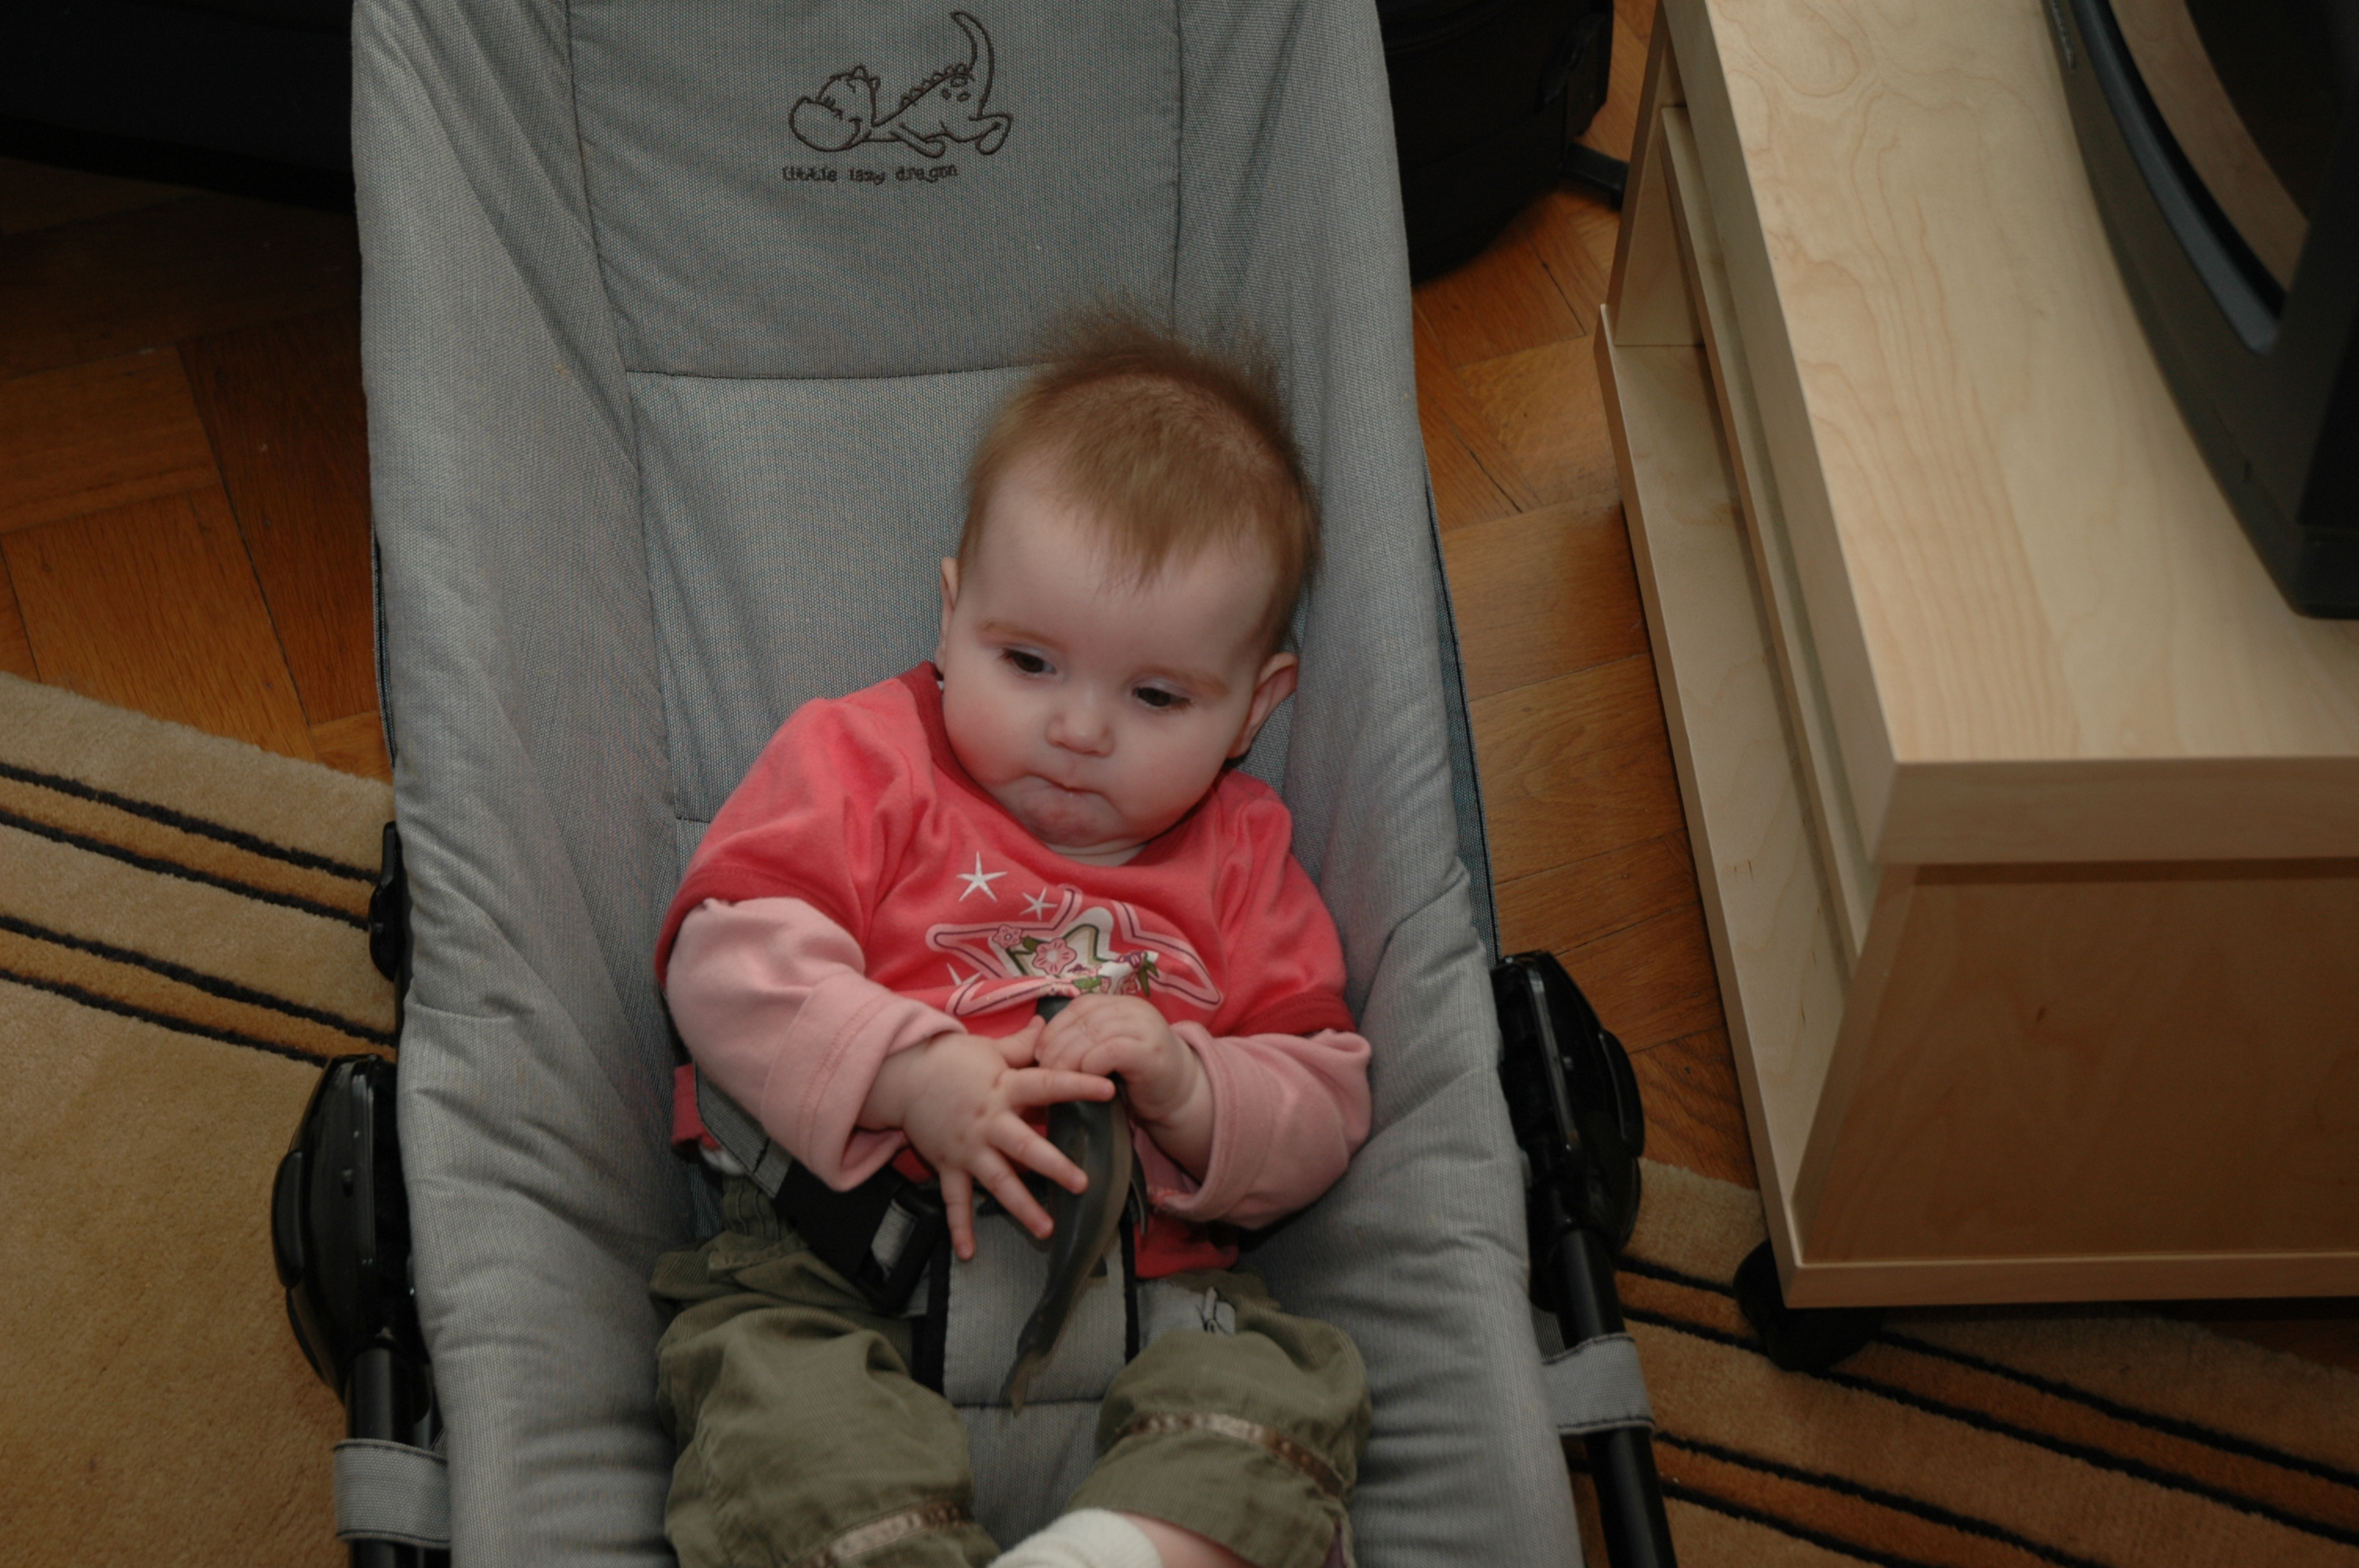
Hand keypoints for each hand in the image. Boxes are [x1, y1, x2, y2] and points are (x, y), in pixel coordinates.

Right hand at [862, 1022, 1113, 1258]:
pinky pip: (954, 1201)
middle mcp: (988, 1123)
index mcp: (1004, 1089)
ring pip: (998, 1181)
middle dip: (1053, 1166)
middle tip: (1082, 1184)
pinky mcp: (947, 1165)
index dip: (1077, 1086)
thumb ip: (1023, 1044)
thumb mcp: (990, 1049)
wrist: (901, 1076)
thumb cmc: (950, 1060)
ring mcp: (967, 1148)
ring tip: (1046, 1229)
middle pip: (1025, 1147)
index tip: (1108, 1091)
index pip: (1047, 1085)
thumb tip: (1050, 1021)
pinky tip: (968, 1254)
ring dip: (1022, 1207)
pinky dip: (959, 1227)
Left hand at [1036, 994, 1212, 1176]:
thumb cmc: (1136, 1079)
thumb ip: (1082, 1041)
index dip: (1055, 1028)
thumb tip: (1035, 1041)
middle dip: (1057, 1046)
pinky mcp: (1152, 1051)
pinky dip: (1091, 1066)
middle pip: (1083, 1021)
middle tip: (1043, 1071)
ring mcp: (1146, 1028)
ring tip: (1058, 1079)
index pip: (1080, 1007)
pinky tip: (1085, 1081)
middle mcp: (1134, 1009)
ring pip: (1093, 1035)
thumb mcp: (1106, 1052)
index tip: (1039, 1053)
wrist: (1181, 1099)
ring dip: (1069, 1058)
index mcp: (1121, 1004)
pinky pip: (1111, 1051)